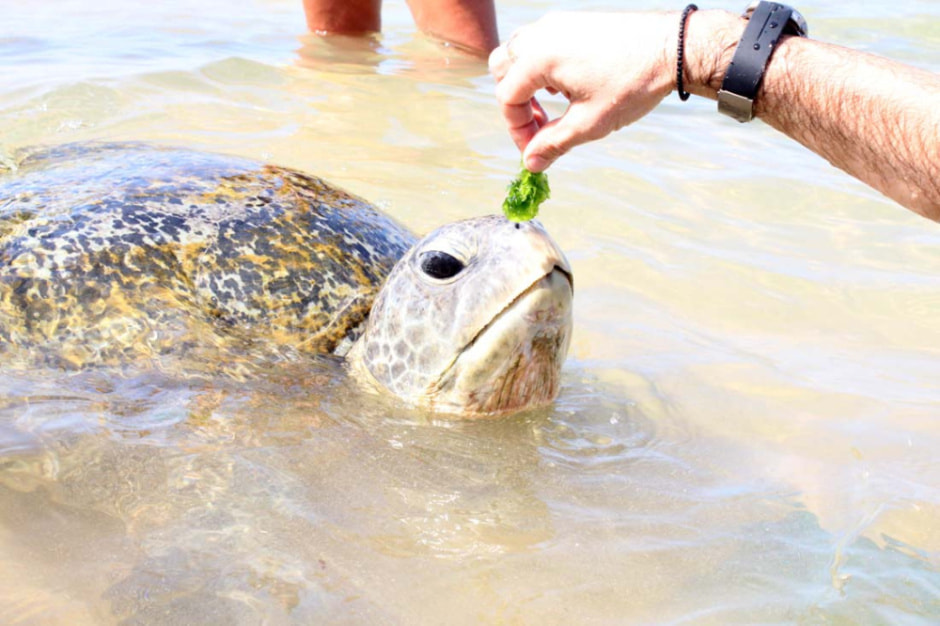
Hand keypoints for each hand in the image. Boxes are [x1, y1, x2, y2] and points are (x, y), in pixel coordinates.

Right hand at [489, 11, 682, 171]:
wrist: (673, 48)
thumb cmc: (632, 84)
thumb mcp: (589, 123)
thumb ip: (553, 143)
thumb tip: (530, 164)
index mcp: (539, 57)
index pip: (507, 97)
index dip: (516, 129)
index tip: (534, 149)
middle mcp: (542, 34)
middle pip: (502, 69)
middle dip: (514, 101)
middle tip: (537, 125)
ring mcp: (557, 24)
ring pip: (519, 52)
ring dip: (525, 82)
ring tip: (551, 104)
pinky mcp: (573, 22)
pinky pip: (541, 43)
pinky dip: (542, 66)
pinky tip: (568, 85)